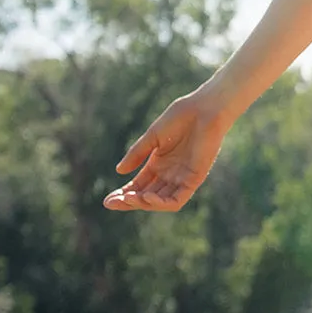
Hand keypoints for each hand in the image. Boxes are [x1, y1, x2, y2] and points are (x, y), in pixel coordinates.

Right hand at [102, 83, 230, 212]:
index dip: (124, 194)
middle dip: (129, 202)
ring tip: (129, 198)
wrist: (204, 109)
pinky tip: (148, 197)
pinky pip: (177, 199)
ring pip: (160, 201)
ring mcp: (182, 178)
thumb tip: (119, 171)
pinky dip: (162, 203)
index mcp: (159, 163)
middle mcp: (169, 174)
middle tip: (112, 203)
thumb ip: (137, 153)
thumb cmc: (180, 117)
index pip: (139, 185)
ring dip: (143, 203)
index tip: (107, 200)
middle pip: (146, 196)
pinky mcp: (194, 179)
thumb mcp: (153, 136)